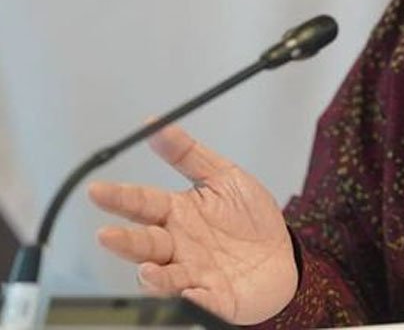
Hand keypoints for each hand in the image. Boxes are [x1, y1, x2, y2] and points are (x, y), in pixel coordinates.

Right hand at [88, 124, 297, 324]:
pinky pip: (199, 301)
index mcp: (179, 213)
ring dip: (153, 276)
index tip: (98, 189)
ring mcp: (193, 273)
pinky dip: (192, 298)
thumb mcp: (224, 176)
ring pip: (163, 277)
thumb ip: (189, 154)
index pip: (142, 203)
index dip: (120, 197)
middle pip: (144, 244)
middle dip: (124, 241)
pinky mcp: (212, 297)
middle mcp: (179, 245)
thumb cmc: (250, 220)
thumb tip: (156, 126)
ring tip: (149, 270)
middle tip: (107, 235)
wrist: (281, 256)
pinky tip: (189, 292)